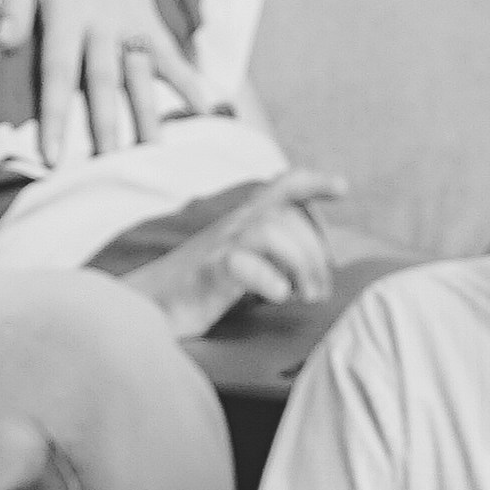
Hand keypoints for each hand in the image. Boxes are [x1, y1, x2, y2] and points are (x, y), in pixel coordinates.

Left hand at [0, 0, 210, 160]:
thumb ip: (12, 0)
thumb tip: (3, 42)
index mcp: (65, 9)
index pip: (58, 71)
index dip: (56, 115)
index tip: (53, 154)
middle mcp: (101, 19)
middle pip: (104, 80)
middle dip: (107, 123)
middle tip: (111, 164)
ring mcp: (129, 17)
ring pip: (140, 72)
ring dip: (149, 111)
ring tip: (156, 150)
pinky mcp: (146, 13)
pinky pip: (168, 51)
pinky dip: (187, 78)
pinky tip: (207, 105)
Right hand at [135, 170, 345, 340]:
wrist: (146, 306)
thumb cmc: (197, 289)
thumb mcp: (238, 262)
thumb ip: (270, 256)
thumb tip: (316, 272)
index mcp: (241, 222)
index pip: (281, 187)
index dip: (313, 183)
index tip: (343, 188)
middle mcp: (230, 227)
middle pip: (286, 217)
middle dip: (315, 252)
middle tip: (319, 292)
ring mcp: (217, 249)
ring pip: (271, 231)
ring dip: (299, 264)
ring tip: (304, 297)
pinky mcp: (206, 276)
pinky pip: (242, 265)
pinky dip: (268, 279)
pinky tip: (277, 297)